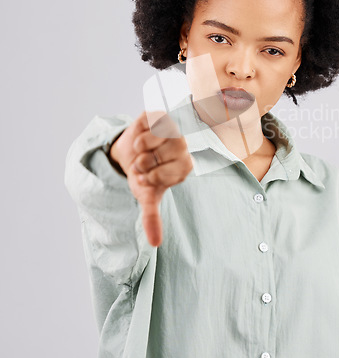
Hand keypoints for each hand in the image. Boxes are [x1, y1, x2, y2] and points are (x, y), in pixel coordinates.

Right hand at [109, 110, 193, 245]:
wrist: (132, 152)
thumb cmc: (145, 173)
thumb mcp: (147, 196)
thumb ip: (152, 217)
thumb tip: (155, 243)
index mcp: (186, 165)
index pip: (164, 176)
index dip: (148, 178)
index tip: (148, 178)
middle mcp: (184, 145)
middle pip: (152, 159)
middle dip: (141, 165)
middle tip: (144, 164)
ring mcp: (172, 127)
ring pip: (146, 142)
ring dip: (137, 150)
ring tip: (143, 151)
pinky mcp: (158, 114)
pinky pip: (140, 126)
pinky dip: (135, 135)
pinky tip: (141, 137)